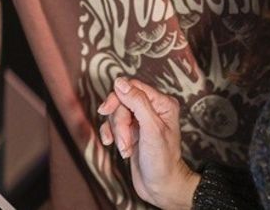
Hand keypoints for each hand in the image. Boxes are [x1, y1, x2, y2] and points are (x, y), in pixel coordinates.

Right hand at [98, 77, 200, 208]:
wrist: (160, 186)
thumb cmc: (162, 160)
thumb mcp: (151, 128)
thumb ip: (137, 102)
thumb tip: (120, 82)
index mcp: (162, 103)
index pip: (133, 87)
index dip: (118, 98)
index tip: (106, 110)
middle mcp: (152, 109)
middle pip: (122, 101)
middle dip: (119, 122)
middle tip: (123, 139)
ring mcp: (140, 120)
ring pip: (116, 114)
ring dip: (116, 132)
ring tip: (125, 148)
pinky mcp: (130, 131)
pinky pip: (112, 125)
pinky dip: (111, 135)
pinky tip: (115, 147)